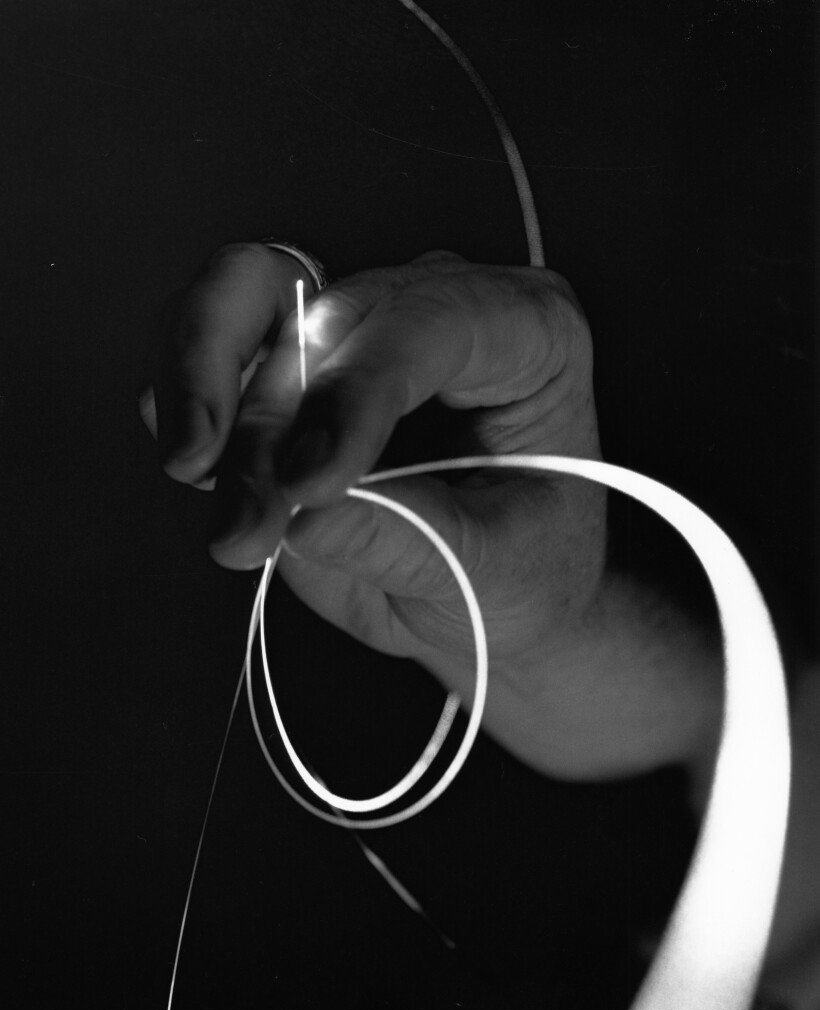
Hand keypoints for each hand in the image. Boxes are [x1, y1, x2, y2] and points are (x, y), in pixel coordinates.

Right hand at [143, 243, 605, 763]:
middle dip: (266, 420)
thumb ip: (407, 541)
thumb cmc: (521, 574)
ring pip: (247, 295)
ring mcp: (358, 326)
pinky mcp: (293, 366)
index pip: (427, 325)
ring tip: (193, 476)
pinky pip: (218, 347)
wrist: (494, 599)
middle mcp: (436, 305)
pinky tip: (195, 460)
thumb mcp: (492, 572)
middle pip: (323, 310)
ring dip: (202, 384)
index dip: (355, 396)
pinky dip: (187, 396)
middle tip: (241, 523)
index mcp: (525, 331)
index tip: (308, 485)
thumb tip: (302, 513)